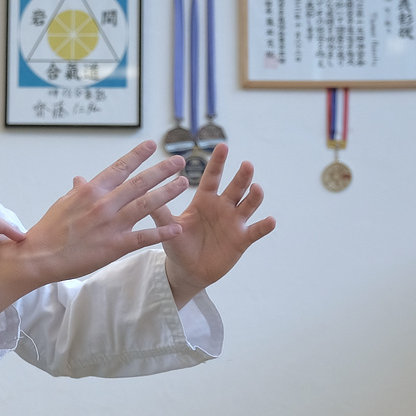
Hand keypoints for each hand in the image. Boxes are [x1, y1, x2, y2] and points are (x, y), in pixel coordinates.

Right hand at [0, 140, 188, 314]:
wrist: (38, 256)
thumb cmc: (49, 230)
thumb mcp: (63, 204)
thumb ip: (78, 192)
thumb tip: (82, 179)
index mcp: (90, 191)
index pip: (119, 167)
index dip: (138, 155)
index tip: (152, 145)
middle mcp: (104, 204)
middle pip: (139, 183)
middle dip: (162, 170)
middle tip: (179, 161)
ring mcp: (111, 225)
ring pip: (146, 205)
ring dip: (167, 193)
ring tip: (183, 184)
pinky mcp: (114, 246)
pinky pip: (143, 237)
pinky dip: (161, 232)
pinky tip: (177, 228)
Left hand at [152, 143, 275, 307]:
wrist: (187, 271)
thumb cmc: (178, 244)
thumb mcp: (168, 227)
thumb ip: (160, 212)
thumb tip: (144, 193)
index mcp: (204, 200)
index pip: (212, 177)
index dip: (218, 162)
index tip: (223, 145)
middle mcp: (222, 207)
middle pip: (235, 188)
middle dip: (242, 176)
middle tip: (246, 164)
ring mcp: (234, 222)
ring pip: (248, 205)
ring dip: (254, 197)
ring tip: (256, 188)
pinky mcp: (242, 239)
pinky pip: (256, 231)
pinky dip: (264, 226)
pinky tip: (271, 220)